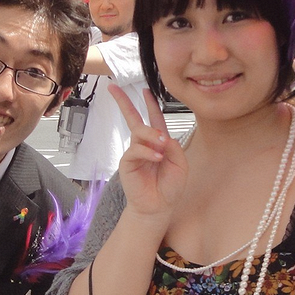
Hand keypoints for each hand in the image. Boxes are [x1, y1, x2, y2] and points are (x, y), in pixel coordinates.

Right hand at [108, 85, 187, 218]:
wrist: (159, 206)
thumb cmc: (170, 186)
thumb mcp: (180, 164)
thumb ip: (173, 147)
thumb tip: (161, 136)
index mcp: (158, 142)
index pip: (153, 119)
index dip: (150, 104)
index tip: (145, 90)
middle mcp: (144, 144)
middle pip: (133, 118)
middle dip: (123, 102)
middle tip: (114, 88)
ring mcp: (134, 152)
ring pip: (139, 132)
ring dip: (152, 135)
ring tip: (162, 145)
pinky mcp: (127, 162)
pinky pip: (136, 149)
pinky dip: (148, 151)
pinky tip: (157, 157)